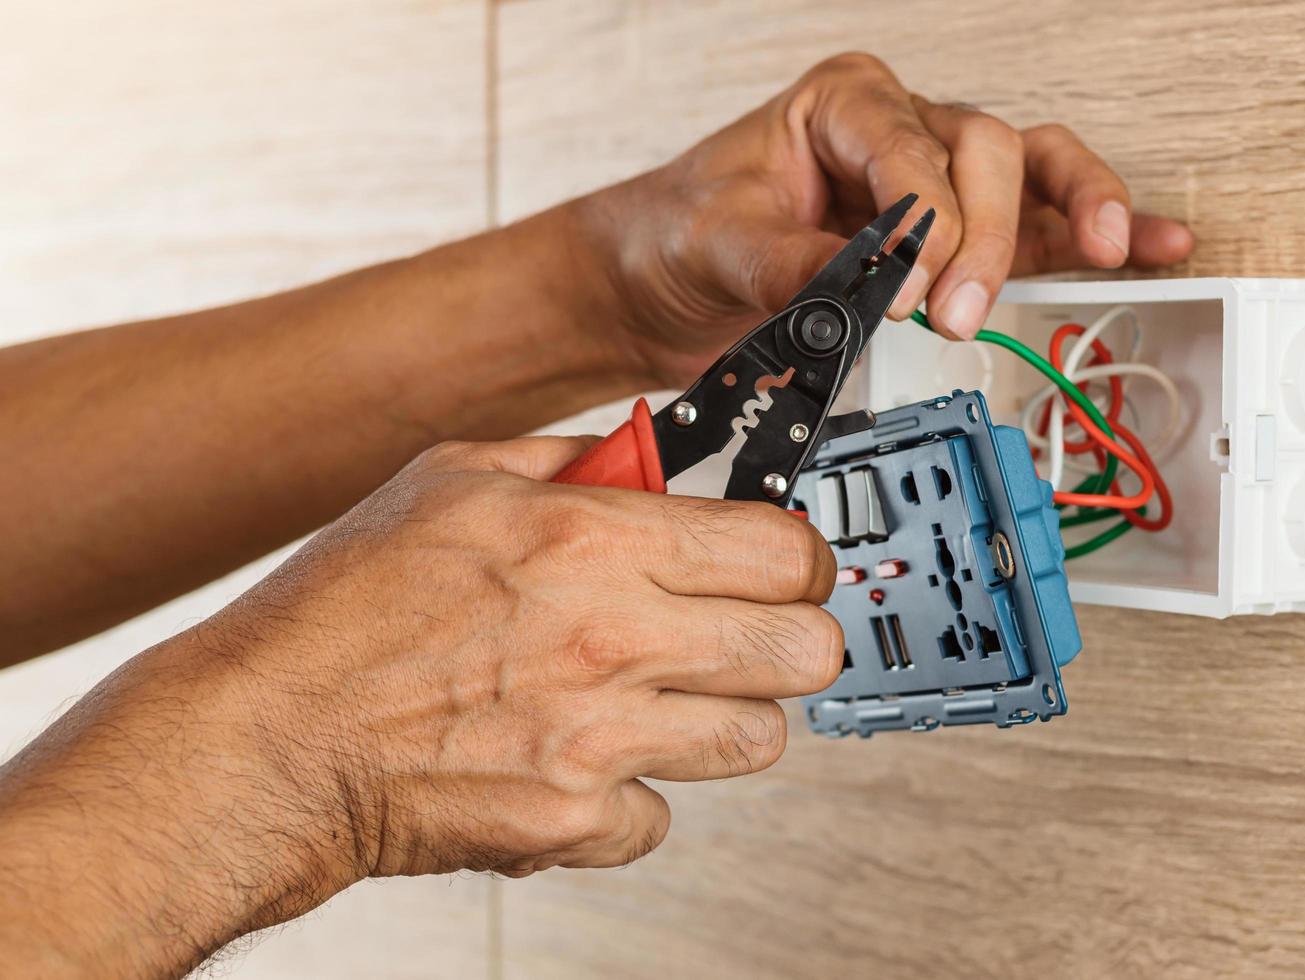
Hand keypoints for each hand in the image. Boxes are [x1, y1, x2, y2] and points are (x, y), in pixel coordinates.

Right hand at [208, 435, 840, 880]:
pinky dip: (635, 796)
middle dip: (789, 637)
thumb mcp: (452, 477)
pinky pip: (663, 816)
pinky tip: (588, 762)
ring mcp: (598, 738)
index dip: (798, 557)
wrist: (269, 738)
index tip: (782, 565)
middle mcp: (611, 638)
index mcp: (592, 540)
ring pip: (760, 739)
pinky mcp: (572, 821)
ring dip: (729, 717)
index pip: (783, 550)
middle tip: (750, 634)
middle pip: (803, 649)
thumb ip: (570, 460)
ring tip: (670, 698)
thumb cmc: (344, 608)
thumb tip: (647, 459)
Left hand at [577, 50, 1194, 380]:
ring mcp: (933, 181)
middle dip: (987, 235)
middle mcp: (899, 129)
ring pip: (1030, 172)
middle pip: (986, 155)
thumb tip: (876, 290)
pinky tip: (1146, 245)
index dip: (924, 221)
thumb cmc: (682, 236)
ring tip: (1115, 247)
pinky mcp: (949, 238)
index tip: (910, 291)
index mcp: (842, 103)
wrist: (660, 283)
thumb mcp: (722, 245)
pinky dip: (1088, 233)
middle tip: (959, 309)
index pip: (913, 148)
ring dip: (1075, 212)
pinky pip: (1036, 223)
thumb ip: (797, 266)